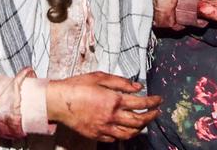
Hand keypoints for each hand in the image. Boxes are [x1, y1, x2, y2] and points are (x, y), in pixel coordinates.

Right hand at [46, 72, 161, 142]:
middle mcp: (111, 116)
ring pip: (128, 133)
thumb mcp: (101, 77)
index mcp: (114, 100)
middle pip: (138, 121)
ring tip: (145, 122)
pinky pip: (114, 139)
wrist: (57, 101)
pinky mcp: (95, 135)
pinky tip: (126, 130)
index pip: (141, 104)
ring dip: (140, 128)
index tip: (159, 100)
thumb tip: (137, 87)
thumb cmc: (77, 86)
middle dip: (151, 117)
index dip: (153, 102)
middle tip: (156, 112)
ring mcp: (103, 128)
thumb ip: (121, 82)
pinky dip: (124, 135)